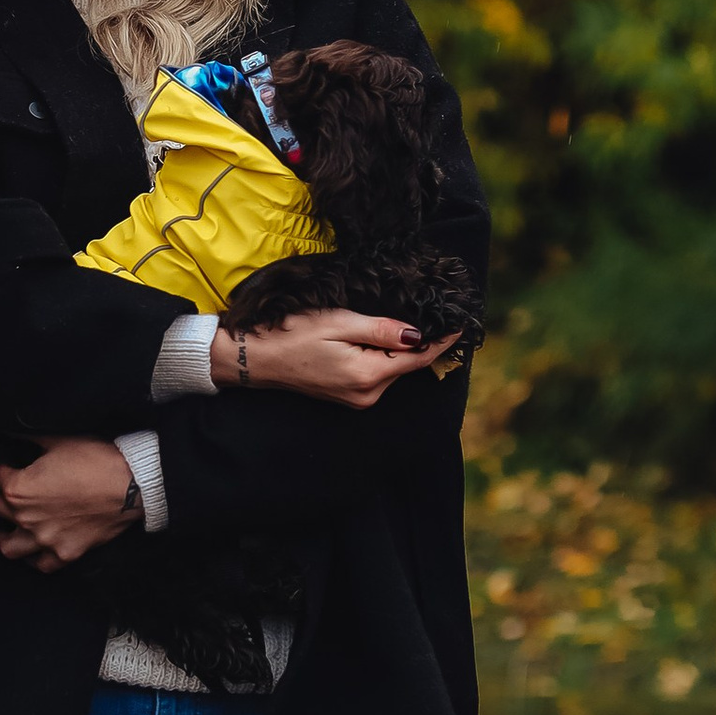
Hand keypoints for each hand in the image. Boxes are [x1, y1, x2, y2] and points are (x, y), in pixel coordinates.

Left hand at [0, 439, 140, 568]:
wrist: (131, 484)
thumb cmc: (96, 460)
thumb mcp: (57, 440)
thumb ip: (28, 438)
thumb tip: (12, 434)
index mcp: (18, 489)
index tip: (4, 455)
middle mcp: (25, 518)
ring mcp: (45, 540)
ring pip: (9, 547)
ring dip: (2, 534)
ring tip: (3, 527)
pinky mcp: (67, 552)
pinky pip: (42, 564)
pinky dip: (34, 557)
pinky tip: (34, 549)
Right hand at [212, 309, 455, 407]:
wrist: (254, 359)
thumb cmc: (292, 334)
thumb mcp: (339, 322)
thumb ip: (381, 329)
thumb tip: (417, 334)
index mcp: (368, 376)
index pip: (418, 358)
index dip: (442, 341)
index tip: (461, 324)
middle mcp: (367, 395)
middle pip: (408, 365)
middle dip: (422, 343)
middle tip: (436, 315)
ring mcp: (357, 399)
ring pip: (393, 370)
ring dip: (401, 350)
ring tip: (407, 323)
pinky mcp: (347, 397)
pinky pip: (377, 375)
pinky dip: (384, 358)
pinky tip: (380, 340)